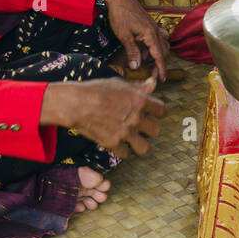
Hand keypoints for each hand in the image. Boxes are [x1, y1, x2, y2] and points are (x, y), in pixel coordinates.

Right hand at [41, 77, 165, 158]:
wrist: (76, 104)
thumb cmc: (95, 90)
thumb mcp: (118, 83)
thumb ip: (138, 86)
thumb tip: (152, 84)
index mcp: (140, 101)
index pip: (162, 111)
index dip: (159, 112)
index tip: (154, 114)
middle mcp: (136, 118)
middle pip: (156, 131)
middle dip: (150, 129)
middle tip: (142, 128)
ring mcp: (125, 132)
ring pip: (145, 148)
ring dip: (141, 145)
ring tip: (135, 141)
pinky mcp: (114, 143)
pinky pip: (126, 154)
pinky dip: (122, 150)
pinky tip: (118, 143)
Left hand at [104, 0, 168, 79]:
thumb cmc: (120, 14)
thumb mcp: (124, 36)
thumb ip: (132, 52)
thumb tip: (136, 66)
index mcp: (150, 34)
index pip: (159, 56)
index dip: (161, 68)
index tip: (162, 78)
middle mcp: (154, 31)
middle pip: (163, 51)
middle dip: (159, 64)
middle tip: (153, 74)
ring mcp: (152, 27)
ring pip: (161, 44)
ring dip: (157, 55)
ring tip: (147, 63)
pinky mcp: (148, 24)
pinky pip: (157, 36)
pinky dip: (154, 45)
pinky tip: (146, 48)